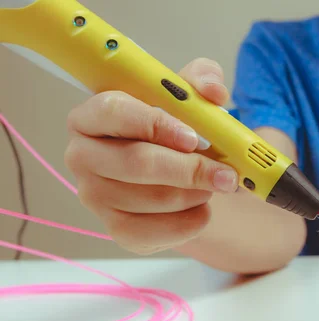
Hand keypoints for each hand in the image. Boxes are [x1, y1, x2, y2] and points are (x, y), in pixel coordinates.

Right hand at [65, 58, 236, 254]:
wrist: (175, 173)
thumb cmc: (175, 129)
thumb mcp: (189, 96)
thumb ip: (203, 80)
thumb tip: (213, 92)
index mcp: (92, 115)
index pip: (113, 111)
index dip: (155, 124)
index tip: (194, 137)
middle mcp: (83, 156)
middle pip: (136, 163)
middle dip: (190, 170)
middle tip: (227, 175)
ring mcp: (95, 196)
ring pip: (151, 199)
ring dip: (195, 194)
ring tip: (213, 184)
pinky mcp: (116, 229)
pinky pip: (155, 233)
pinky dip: (190, 222)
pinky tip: (202, 208)